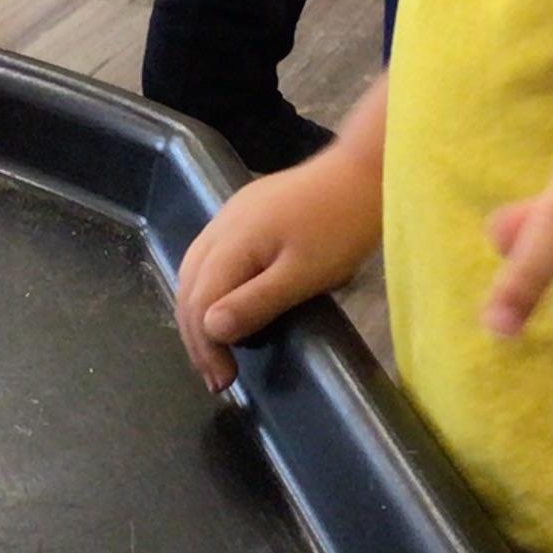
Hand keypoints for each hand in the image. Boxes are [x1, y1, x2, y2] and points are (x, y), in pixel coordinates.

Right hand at [173, 143, 381, 391]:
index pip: (200, 302)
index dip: (206, 347)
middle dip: (195, 337)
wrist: (364, 171)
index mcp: (232, 242)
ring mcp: (230, 214)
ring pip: (193, 270)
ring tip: (214, 351)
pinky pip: (209, 256)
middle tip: (216, 378)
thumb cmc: (341, 227)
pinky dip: (208, 289)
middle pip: (188, 286)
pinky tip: (223, 305)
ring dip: (198, 314)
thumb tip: (210, 329)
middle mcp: (220, 226)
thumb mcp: (303, 274)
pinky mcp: (245, 211)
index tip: (225, 381)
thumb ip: (255, 302)